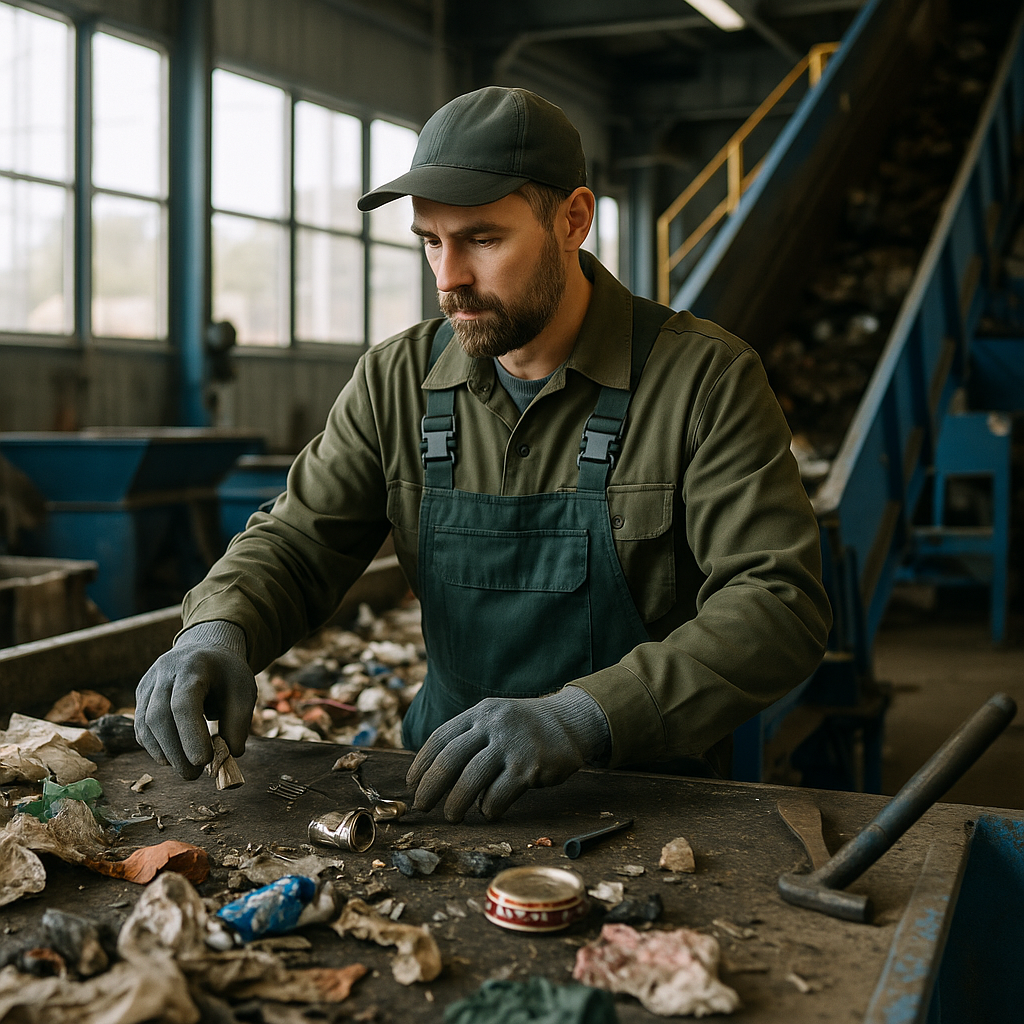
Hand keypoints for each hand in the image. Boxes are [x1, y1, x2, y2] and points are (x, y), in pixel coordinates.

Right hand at [135, 621, 255, 779]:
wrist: (206, 651)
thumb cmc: (227, 674)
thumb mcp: (244, 692)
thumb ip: (238, 723)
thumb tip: (230, 755)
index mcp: (194, 666)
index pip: (184, 703)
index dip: (190, 734)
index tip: (203, 761)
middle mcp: (164, 672)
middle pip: (159, 717)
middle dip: (176, 751)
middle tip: (194, 775)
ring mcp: (148, 683)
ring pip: (145, 724)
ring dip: (164, 753)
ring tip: (187, 769)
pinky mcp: (141, 696)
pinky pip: (141, 727)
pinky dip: (156, 746)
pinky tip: (173, 756)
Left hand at [406, 688, 609, 821]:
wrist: (570, 721)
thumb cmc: (525, 727)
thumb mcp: (495, 719)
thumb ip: (469, 737)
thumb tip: (433, 774)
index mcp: (480, 713)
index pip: (440, 738)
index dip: (421, 763)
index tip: (411, 783)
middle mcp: (493, 725)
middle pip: (449, 759)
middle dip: (430, 787)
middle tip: (421, 805)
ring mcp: (511, 745)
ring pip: (470, 780)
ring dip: (456, 803)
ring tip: (451, 816)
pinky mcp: (529, 766)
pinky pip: (499, 794)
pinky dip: (489, 808)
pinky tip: (488, 812)